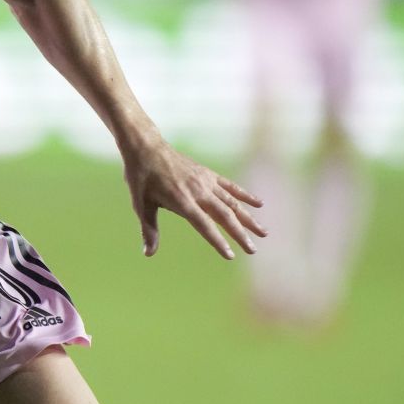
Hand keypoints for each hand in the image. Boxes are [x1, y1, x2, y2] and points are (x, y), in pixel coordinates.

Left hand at [123, 139, 265, 259]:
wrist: (147, 147)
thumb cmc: (141, 177)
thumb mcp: (140, 205)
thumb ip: (149, 229)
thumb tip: (148, 253)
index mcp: (182, 200)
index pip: (204, 225)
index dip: (218, 241)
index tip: (230, 255)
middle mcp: (198, 191)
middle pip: (224, 216)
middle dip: (240, 234)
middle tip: (253, 250)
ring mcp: (206, 181)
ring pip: (232, 202)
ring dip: (249, 218)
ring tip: (263, 232)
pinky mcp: (208, 174)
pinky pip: (230, 186)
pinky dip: (245, 195)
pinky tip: (259, 204)